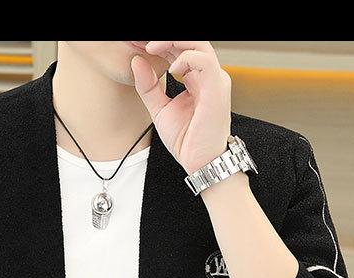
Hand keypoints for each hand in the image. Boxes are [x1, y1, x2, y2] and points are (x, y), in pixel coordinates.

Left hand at [131, 41, 231, 174]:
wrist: (201, 162)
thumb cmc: (187, 140)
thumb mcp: (159, 110)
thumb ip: (148, 87)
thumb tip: (136, 61)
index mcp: (196, 78)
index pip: (181, 49)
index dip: (161, 43)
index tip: (140, 45)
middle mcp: (208, 75)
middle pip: (190, 41)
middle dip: (166, 39)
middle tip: (144, 42)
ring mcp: (214, 80)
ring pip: (199, 44)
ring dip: (174, 41)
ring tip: (153, 48)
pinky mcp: (217, 88)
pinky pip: (204, 60)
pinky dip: (185, 58)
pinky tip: (171, 70)